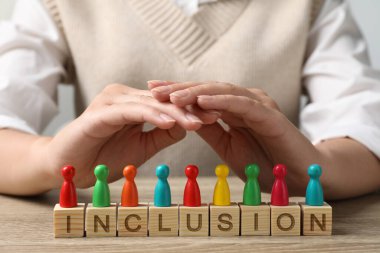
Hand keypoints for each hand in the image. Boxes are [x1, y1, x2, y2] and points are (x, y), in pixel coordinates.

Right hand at [44, 84, 218, 188]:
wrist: (68, 167)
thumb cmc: (104, 157)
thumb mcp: (142, 147)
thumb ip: (162, 134)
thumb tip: (185, 125)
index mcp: (134, 103)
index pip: (168, 104)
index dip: (192, 110)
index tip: (216, 118)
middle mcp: (123, 96)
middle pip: (163, 101)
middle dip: (190, 109)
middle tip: (215, 116)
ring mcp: (111, 102)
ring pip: (151, 104)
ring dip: (176, 113)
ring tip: (199, 122)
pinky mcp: (100, 113)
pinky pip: (131, 112)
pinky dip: (152, 116)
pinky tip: (170, 123)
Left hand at [149, 81, 321, 193]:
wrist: (298, 176)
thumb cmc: (263, 162)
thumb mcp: (227, 146)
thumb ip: (209, 129)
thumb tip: (184, 117)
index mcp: (233, 109)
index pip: (201, 96)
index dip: (177, 92)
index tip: (151, 90)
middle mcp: (244, 101)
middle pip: (207, 90)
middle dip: (180, 89)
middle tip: (153, 88)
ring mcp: (258, 105)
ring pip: (222, 93)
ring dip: (196, 93)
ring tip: (172, 95)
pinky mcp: (270, 115)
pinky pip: (243, 105)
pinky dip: (222, 102)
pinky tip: (202, 101)